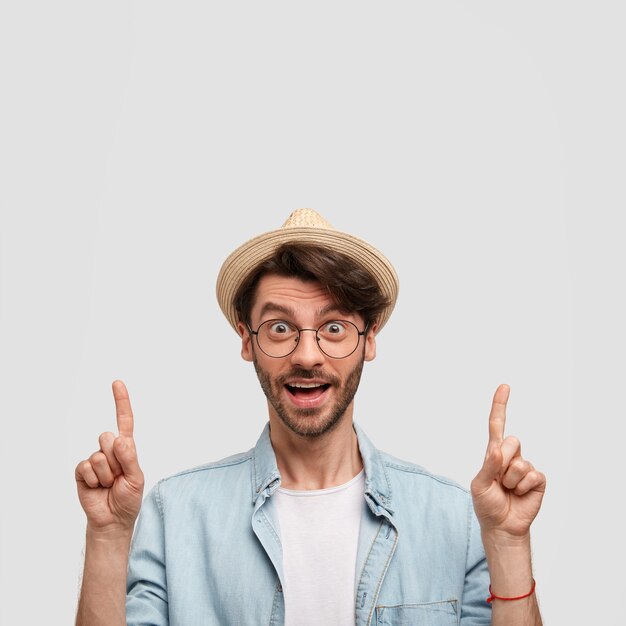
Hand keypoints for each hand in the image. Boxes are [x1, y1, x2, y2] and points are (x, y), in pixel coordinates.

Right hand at [75, 380, 144, 533]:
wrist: (112, 520)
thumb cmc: (127, 498)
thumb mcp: (136, 479)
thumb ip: (130, 458)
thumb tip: (120, 439)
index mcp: (126, 448)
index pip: (124, 421)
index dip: (121, 401)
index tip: (117, 383)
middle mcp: (110, 450)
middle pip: (108, 437)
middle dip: (116, 458)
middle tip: (118, 476)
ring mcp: (95, 459)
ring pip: (99, 455)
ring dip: (106, 473)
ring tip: (109, 484)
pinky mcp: (82, 471)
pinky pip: (86, 467)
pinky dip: (94, 480)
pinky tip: (97, 487)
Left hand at [471, 384, 545, 540]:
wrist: (501, 526)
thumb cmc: (487, 504)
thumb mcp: (479, 485)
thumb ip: (488, 466)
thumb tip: (498, 449)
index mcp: (493, 453)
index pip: (497, 425)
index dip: (500, 405)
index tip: (505, 386)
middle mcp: (511, 456)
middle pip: (512, 441)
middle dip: (503, 461)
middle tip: (498, 480)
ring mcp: (525, 467)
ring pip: (520, 462)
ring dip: (510, 480)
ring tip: (507, 490)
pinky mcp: (538, 480)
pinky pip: (532, 475)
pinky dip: (522, 488)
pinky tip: (519, 494)